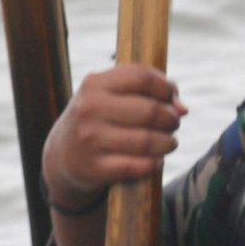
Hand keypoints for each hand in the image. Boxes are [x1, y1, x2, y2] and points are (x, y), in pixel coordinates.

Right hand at [42, 63, 187, 210]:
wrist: (62, 155)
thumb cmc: (97, 118)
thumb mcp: (109, 95)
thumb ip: (145, 91)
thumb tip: (181, 108)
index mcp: (94, 84)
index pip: (142, 77)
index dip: (166, 88)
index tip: (172, 99)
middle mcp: (90, 109)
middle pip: (150, 110)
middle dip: (170, 119)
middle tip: (172, 124)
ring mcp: (90, 139)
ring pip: (147, 141)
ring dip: (167, 143)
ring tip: (168, 143)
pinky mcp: (94, 168)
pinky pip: (137, 166)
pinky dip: (153, 164)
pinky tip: (155, 160)